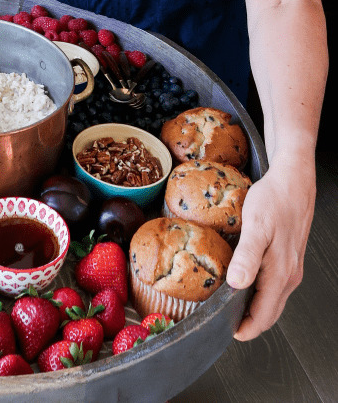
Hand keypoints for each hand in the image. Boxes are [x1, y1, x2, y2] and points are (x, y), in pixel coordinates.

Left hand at [226, 155, 314, 340]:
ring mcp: (290, 267)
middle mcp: (288, 275)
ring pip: (271, 299)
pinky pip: (273, 285)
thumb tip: (238, 285)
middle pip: (268, 312)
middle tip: (221, 324)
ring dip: (252, 308)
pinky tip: (242, 285)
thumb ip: (247, 257)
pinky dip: (258, 293)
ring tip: (227, 308)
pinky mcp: (287, 258)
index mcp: (280, 273)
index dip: (245, 329)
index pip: (264, 316)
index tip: (225, 333)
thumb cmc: (274, 200)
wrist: (292, 180)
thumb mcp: (256, 227)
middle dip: (247, 322)